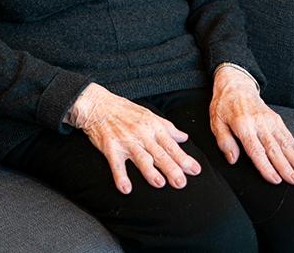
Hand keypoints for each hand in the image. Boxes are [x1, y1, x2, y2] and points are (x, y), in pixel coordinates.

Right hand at [67, 83, 201, 193]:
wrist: (98, 105)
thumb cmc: (124, 110)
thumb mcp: (149, 115)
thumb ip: (168, 127)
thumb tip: (184, 138)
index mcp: (153, 127)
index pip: (171, 145)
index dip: (183, 158)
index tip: (195, 170)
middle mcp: (141, 134)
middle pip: (159, 153)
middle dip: (171, 168)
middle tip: (181, 182)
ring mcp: (126, 141)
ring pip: (141, 158)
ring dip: (149, 171)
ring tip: (159, 183)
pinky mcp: (110, 147)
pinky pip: (116, 164)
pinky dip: (120, 176)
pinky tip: (125, 188)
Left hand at [209, 67, 293, 184]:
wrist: (236, 85)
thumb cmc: (224, 106)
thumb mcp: (216, 122)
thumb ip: (224, 142)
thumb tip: (233, 159)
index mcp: (243, 126)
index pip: (256, 150)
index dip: (266, 166)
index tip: (275, 180)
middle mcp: (259, 123)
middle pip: (274, 149)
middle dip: (286, 167)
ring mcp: (270, 121)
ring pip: (285, 143)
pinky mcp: (276, 119)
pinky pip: (288, 135)